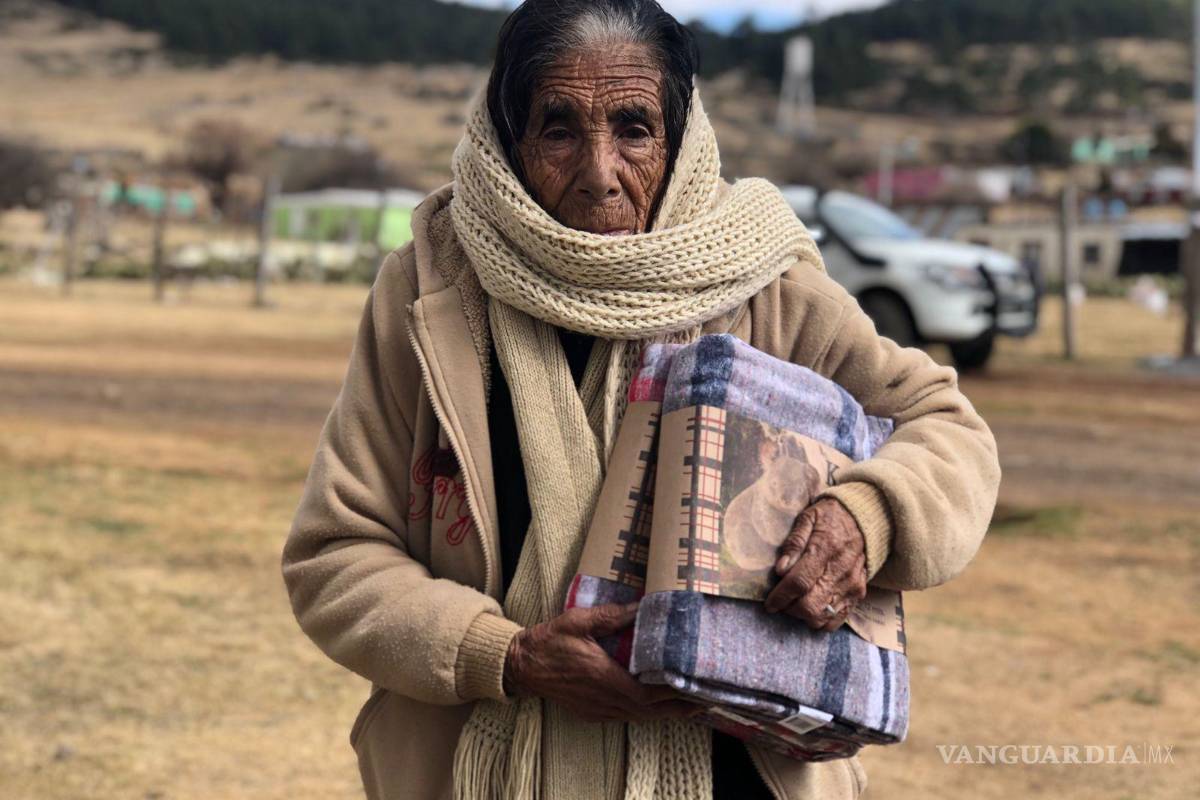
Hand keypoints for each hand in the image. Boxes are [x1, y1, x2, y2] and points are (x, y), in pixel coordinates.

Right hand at [504, 602, 699, 722]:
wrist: (522, 665)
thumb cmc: (549, 641)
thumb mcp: (579, 621)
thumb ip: (612, 616)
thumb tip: (642, 606)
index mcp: (602, 676)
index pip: (645, 692)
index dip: (670, 693)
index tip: (691, 686)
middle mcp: (602, 698)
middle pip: (647, 710)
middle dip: (675, 708)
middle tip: (700, 702)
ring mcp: (596, 708)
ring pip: (636, 716)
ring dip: (661, 713)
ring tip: (686, 706)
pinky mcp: (590, 713)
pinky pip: (623, 716)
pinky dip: (643, 713)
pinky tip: (653, 707)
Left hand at [764, 498, 867, 631]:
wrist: (865, 518)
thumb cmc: (831, 517)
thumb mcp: (808, 517)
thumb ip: (794, 542)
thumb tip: (780, 570)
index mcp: (824, 549)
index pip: (799, 583)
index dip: (781, 597)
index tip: (769, 604)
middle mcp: (840, 571)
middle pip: (810, 606)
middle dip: (789, 609)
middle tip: (781, 602)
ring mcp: (851, 585)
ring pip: (822, 617)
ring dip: (804, 616)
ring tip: (796, 604)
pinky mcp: (858, 593)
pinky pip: (838, 620)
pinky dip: (822, 621)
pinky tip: (813, 609)